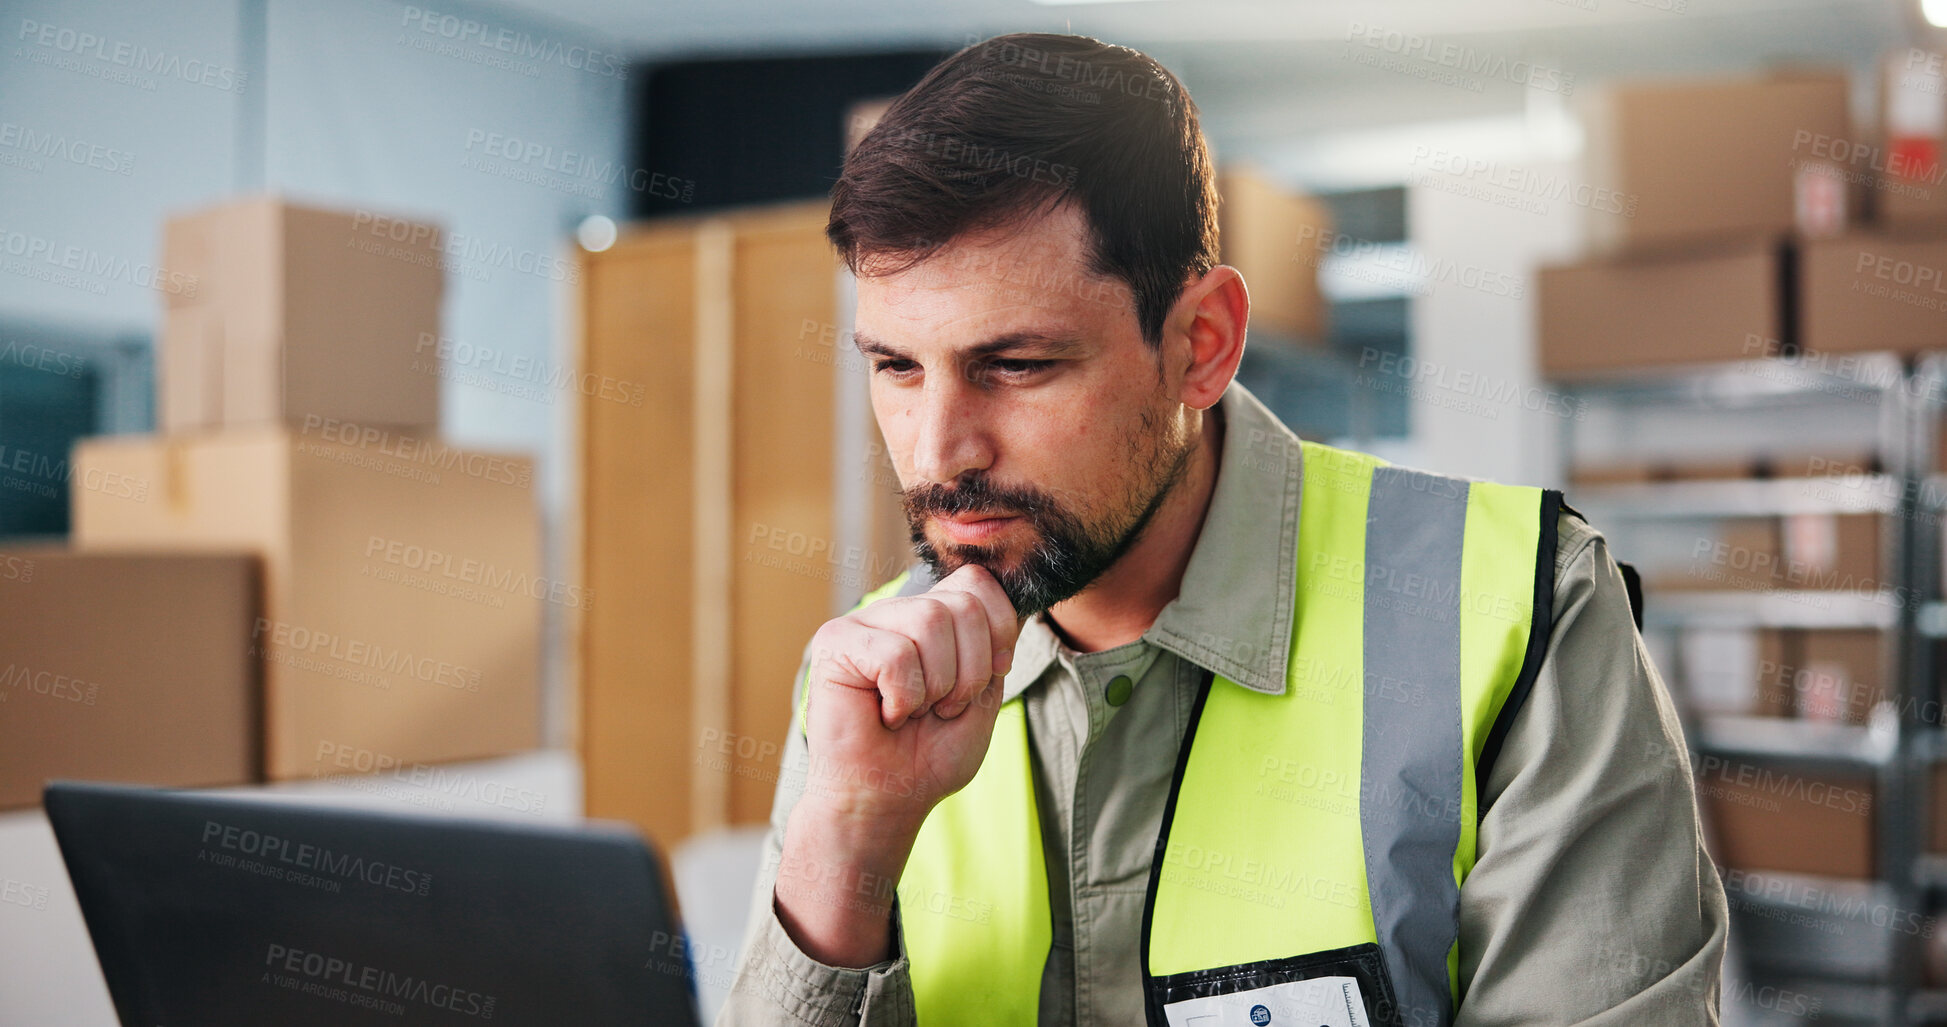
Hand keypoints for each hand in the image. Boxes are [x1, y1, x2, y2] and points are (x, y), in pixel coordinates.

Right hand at [775, 563, 1020, 967]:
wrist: (885, 801)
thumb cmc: (927, 756)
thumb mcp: (983, 696)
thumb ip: (994, 647)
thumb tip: (1014, 603)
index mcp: (932, 617)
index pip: (977, 582)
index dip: (999, 629)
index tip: (991, 676)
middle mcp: (897, 612)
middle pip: (961, 604)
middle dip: (970, 671)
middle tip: (942, 708)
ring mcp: (863, 622)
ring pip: (930, 621)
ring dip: (936, 686)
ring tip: (914, 712)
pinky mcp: (835, 643)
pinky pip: (895, 655)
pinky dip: (903, 698)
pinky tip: (886, 715)